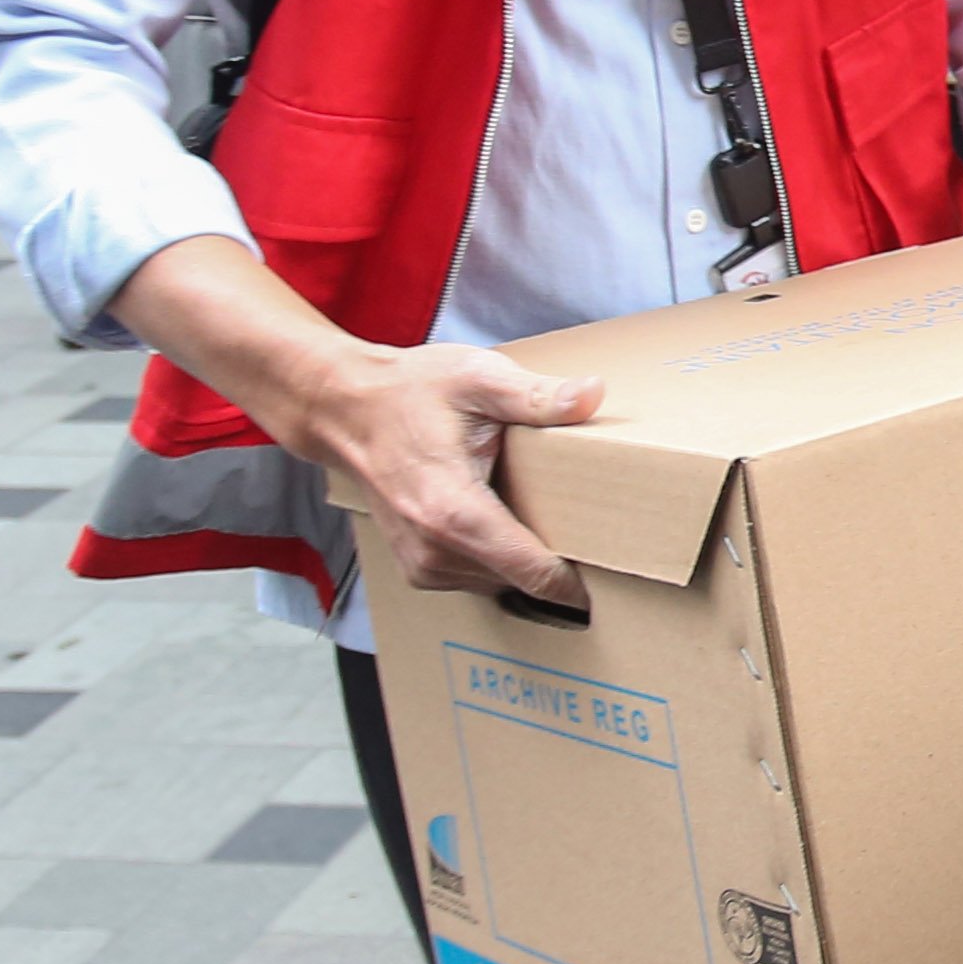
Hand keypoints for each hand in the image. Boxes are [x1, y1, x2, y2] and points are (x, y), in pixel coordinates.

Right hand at [287, 341, 607, 601]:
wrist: (345, 409)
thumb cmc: (409, 391)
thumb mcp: (478, 379)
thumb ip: (536, 395)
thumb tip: (591, 395)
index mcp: (455, 512)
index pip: (533, 573)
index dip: (579, 580)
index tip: (617, 570)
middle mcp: (435, 550)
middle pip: (523, 581)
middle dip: (560, 564)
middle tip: (597, 531)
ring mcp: (422, 565)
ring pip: (501, 584)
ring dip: (527, 562)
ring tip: (552, 519)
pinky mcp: (419, 567)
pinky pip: (478, 579)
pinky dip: (499, 560)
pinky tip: (510, 521)